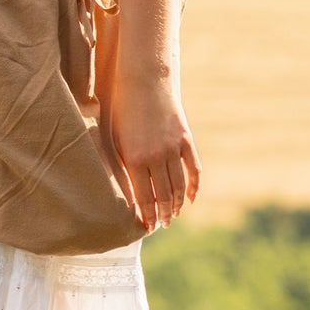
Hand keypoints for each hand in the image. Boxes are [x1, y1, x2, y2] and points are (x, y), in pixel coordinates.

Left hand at [111, 77, 201, 232]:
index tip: (146, 227)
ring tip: (174, 215)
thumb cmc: (122, 110)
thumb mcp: (116, 139)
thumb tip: (132, 191)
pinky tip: (190, 199)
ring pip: (179, 186)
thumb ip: (125, 165)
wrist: (143, 81)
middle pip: (163, 196)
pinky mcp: (185, 140)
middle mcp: (156, 157)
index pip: (143, 198)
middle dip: (163, 214)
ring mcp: (173, 149)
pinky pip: (194, 169)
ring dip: (177, 205)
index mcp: (134, 160)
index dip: (147, 216)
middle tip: (162, 225)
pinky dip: (194, 186)